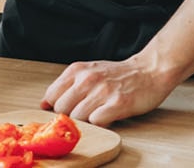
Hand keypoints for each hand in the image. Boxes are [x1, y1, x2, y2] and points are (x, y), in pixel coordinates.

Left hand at [40, 54, 177, 126]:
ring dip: (87, 120)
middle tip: (86, 111)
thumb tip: (44, 104)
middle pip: (62, 109)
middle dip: (71, 115)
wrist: (149, 71)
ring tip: (99, 112)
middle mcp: (87, 79)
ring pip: (78, 117)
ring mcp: (103, 91)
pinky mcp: (118, 103)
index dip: (58, 106)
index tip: (69, 108)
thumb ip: (66, 86)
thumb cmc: (117, 75)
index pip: (51, 96)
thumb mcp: (87, 72)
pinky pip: (97, 122)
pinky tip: (109, 115)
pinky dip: (101, 123)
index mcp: (77, 70)